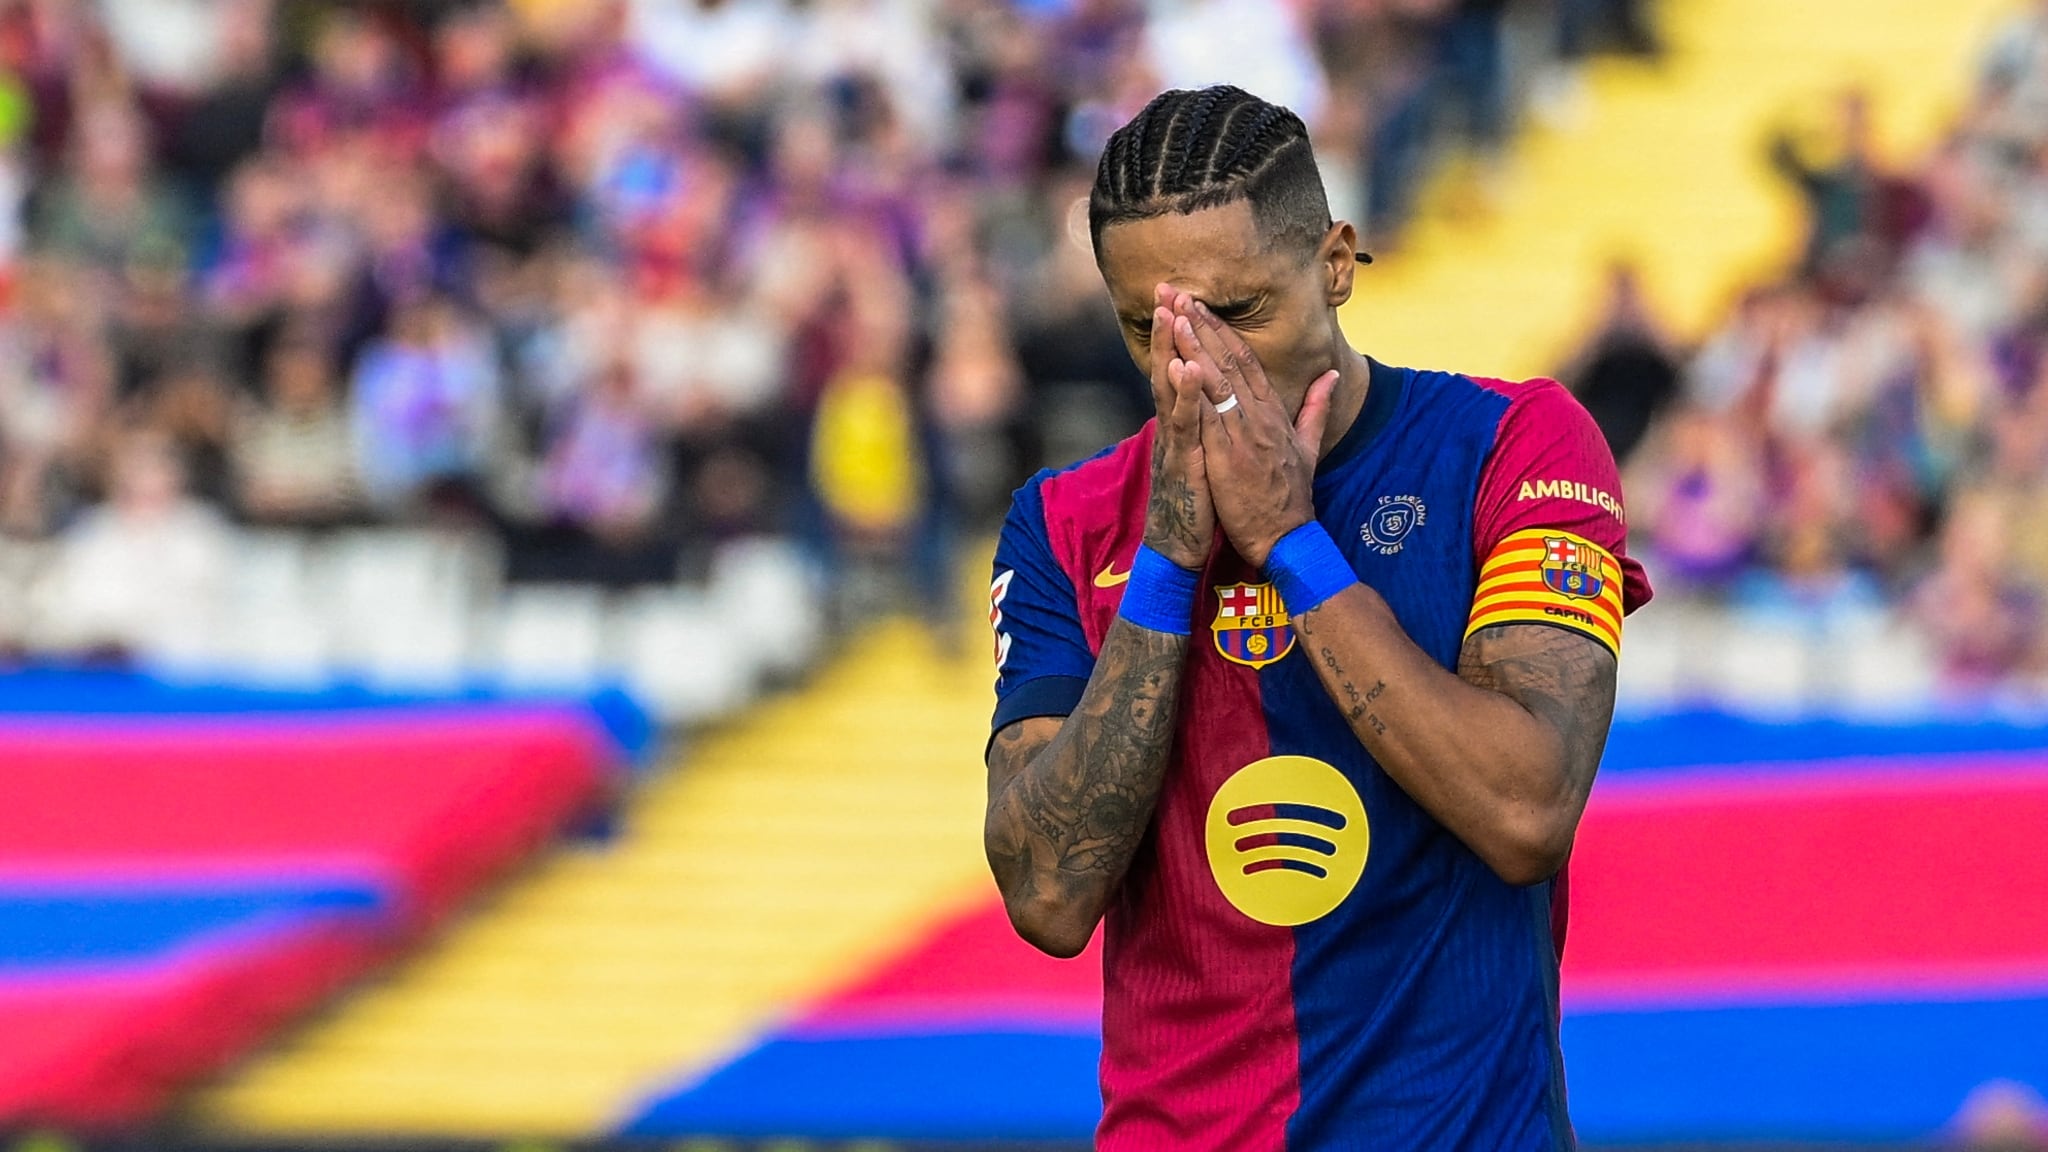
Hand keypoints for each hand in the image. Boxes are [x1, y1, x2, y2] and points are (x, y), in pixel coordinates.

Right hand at [1143, 284, 1215, 569]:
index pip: (1187, 366)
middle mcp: (1176, 426)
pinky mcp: (1181, 463)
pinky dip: (1184, 396)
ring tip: (1166, 314)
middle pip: (1171, 366)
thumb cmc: (1201, 503)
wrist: (1182, 548)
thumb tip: (1225, 406)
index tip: (1186, 296)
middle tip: (1165, 287)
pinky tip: (1185, 369)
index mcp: (1189, 421)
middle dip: (1169, 326)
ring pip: (1170, 389)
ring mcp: (1175, 442)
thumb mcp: (1214, 456)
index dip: (1188, 332)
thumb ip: (1221, 425)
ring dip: (1167, 350)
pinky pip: (1183, 425)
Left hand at [1169, 298, 1337, 568]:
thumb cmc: (1291, 497)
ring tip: (1172, 313)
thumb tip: (1333, 375)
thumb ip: (1317, 407)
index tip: (1201, 305)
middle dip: (1201, 323)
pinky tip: (1178, 363)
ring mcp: (1244, 432)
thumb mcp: (1309, 447)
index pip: (1246, 360)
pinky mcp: (1229, 454)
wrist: (1287, 537)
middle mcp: (1259, 415)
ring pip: (1216, 378)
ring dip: (1192, 344)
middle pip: (1228, 358)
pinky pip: (1209, 414)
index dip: (1222, 330)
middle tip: (1177, 292)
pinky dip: (1194, 388)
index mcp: (1273, 412)